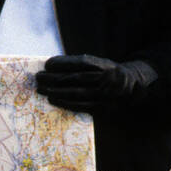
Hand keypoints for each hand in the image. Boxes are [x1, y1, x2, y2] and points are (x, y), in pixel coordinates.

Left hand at [35, 55, 157, 111]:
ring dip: (56, 91)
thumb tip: (54, 66)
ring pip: (77, 92)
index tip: (47, 64)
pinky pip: (80, 105)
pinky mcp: (103, 108)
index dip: (64, 63)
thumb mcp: (101, 65)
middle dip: (55, 77)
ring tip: (42, 88)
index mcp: (106, 66)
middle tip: (39, 76)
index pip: (82, 63)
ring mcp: (105, 95)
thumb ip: (82, 65)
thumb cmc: (108, 75)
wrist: (131, 90)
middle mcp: (107, 80)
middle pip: (77, 78)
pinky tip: (53, 98)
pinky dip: (65, 102)